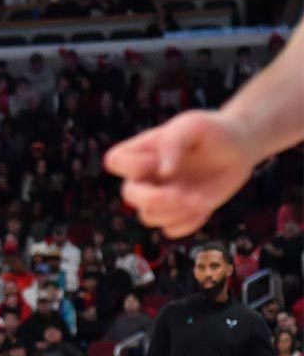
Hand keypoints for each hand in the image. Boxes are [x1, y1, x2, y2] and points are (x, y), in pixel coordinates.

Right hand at [103, 111, 258, 238]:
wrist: (240, 149)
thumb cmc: (213, 131)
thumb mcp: (193, 125)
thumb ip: (173, 142)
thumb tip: (163, 173)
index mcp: (142, 152)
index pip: (115, 161)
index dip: (132, 166)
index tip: (158, 160)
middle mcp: (147, 177)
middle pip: (129, 195)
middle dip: (154, 199)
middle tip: (181, 195)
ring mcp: (161, 197)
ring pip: (149, 217)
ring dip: (176, 212)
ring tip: (201, 200)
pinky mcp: (179, 213)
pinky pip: (171, 230)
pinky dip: (188, 223)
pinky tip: (204, 208)